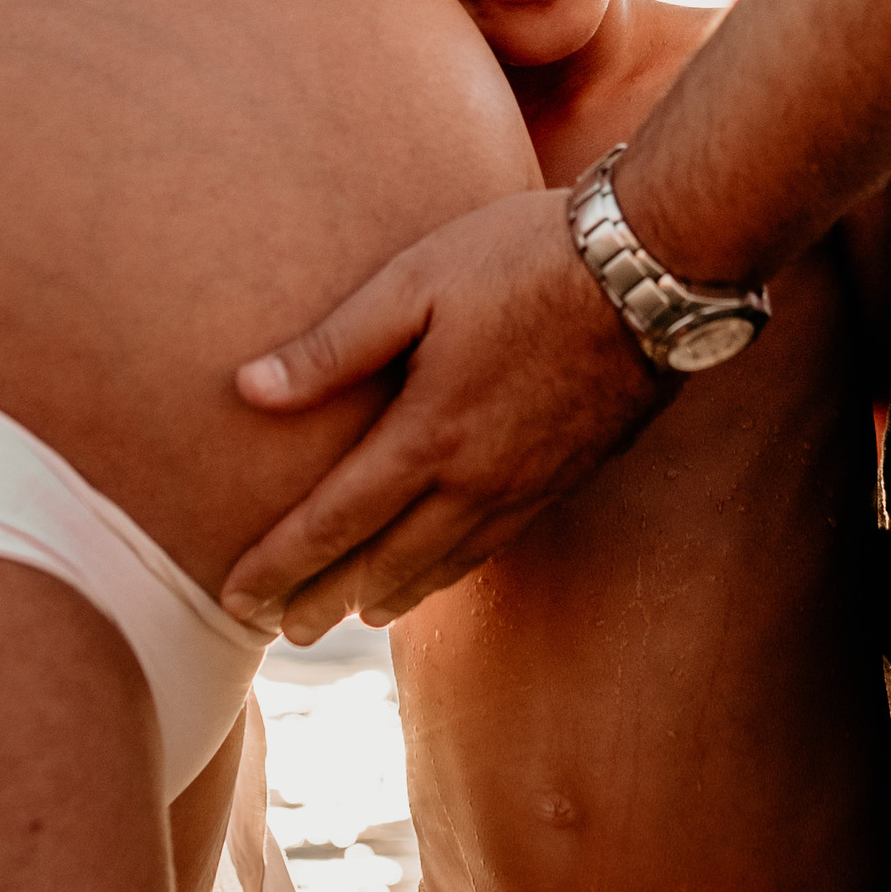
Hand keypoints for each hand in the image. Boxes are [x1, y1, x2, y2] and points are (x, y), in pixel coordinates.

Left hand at [220, 190, 671, 642]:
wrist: (655, 270)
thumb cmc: (525, 258)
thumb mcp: (416, 280)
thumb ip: (333, 346)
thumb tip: (248, 390)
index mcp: (428, 435)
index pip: (334, 521)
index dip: (280, 565)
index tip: (235, 599)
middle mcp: (475, 480)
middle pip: (384, 564)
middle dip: (326, 601)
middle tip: (282, 633)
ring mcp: (526, 486)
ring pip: (443, 567)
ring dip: (388, 597)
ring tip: (354, 616)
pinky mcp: (567, 477)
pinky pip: (492, 547)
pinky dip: (448, 573)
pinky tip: (438, 570)